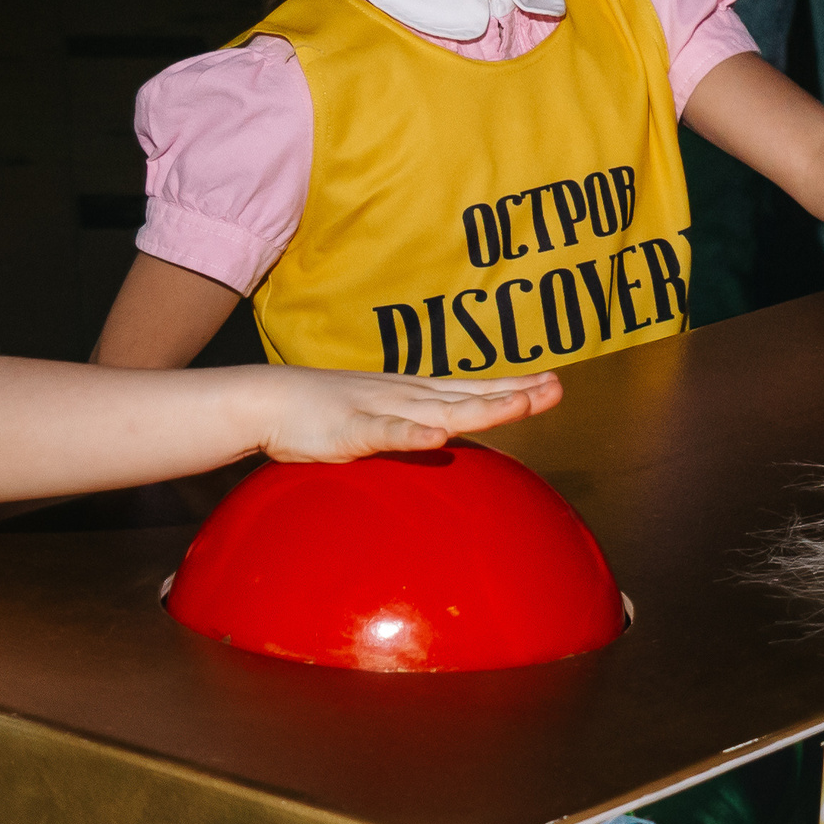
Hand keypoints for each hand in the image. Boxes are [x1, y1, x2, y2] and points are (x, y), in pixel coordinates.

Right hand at [248, 368, 562, 463]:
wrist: (266, 400)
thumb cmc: (320, 412)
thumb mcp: (375, 420)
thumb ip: (408, 430)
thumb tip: (439, 439)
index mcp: (413, 396)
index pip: (472, 390)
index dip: (513, 387)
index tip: (552, 383)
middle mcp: (407, 396)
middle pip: (470, 396)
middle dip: (515, 392)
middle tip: (557, 387)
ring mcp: (381, 410)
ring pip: (441, 410)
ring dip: (482, 406)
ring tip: (520, 403)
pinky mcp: (352, 429)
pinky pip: (388, 432)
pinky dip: (415, 433)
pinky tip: (439, 436)